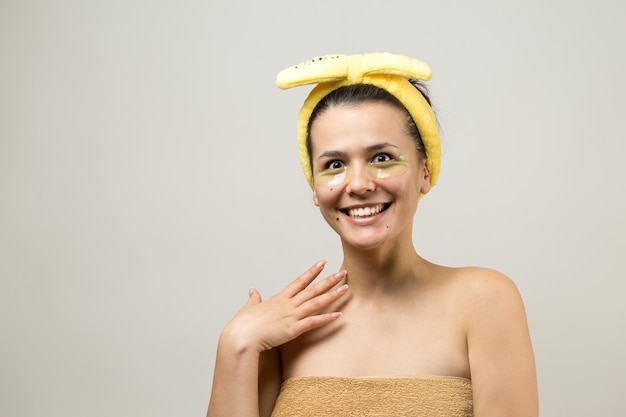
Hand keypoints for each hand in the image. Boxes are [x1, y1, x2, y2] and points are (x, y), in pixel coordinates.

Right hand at [221, 260, 347, 352]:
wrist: (241, 336)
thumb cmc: (243, 325)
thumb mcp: (248, 307)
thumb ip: (254, 298)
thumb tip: (252, 290)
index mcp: (279, 299)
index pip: (299, 281)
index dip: (312, 272)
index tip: (322, 263)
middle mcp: (288, 305)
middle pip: (312, 289)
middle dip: (328, 280)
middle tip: (342, 272)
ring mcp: (291, 316)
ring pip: (316, 302)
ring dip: (331, 295)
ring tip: (345, 288)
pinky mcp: (293, 329)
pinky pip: (313, 322)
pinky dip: (326, 318)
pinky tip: (338, 315)